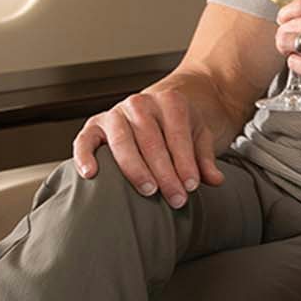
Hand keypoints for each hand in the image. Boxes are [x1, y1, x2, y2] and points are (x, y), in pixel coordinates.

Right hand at [73, 81, 225, 206]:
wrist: (159, 108)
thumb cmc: (180, 128)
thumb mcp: (200, 137)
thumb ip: (205, 158)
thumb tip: (215, 180)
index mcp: (170, 102)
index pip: (178, 135)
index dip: (185, 162)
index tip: (191, 186)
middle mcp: (141, 104)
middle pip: (151, 141)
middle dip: (165, 173)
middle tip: (175, 198)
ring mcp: (116, 113)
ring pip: (121, 141)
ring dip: (135, 169)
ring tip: (149, 191)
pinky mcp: (95, 125)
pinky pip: (85, 139)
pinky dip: (84, 155)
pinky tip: (91, 174)